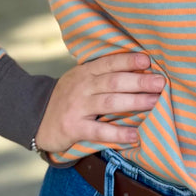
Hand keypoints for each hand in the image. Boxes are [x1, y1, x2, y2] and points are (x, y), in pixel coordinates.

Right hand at [34, 52, 164, 152]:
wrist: (35, 117)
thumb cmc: (68, 96)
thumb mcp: (81, 79)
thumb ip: (103, 75)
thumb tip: (139, 70)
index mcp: (85, 72)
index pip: (109, 63)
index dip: (128, 60)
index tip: (147, 59)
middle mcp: (82, 86)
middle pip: (114, 81)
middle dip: (139, 81)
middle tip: (160, 82)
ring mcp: (77, 107)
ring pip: (109, 103)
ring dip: (134, 102)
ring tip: (154, 103)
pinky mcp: (74, 128)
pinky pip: (98, 131)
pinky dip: (118, 134)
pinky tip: (135, 136)